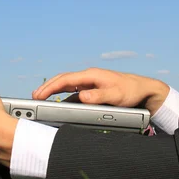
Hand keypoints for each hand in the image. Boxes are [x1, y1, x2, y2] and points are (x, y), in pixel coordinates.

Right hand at [32, 68, 169, 115]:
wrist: (143, 90)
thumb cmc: (131, 91)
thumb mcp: (116, 96)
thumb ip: (99, 97)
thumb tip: (82, 96)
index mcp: (92, 75)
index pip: (66, 79)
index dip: (50, 87)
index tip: (39, 94)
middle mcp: (89, 76)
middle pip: (63, 80)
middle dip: (47, 87)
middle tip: (34, 96)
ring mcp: (91, 82)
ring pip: (67, 84)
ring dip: (54, 90)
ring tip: (42, 98)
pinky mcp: (93, 88)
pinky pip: (74, 90)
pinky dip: (64, 95)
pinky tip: (59, 102)